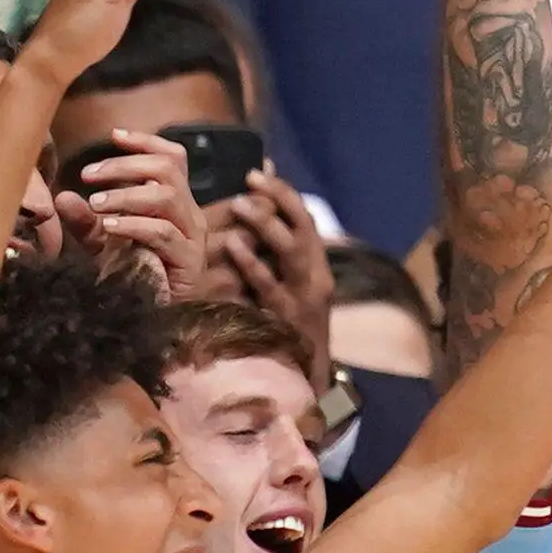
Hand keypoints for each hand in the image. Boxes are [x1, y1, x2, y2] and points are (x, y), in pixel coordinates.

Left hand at [55, 126, 208, 300]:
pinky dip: (132, 225)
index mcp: (174, 204)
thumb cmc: (132, 277)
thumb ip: (86, 221)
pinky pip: (162, 232)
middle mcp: (188, 215)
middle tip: (89, 175)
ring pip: (166, 196)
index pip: (173, 159)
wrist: (152, 320)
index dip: (146, 142)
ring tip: (96, 205)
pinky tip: (109, 227)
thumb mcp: (101, 243)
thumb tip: (62, 196)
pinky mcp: (190, 260)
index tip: (114, 135)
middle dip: (125, 165)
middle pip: (167, 169)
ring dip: (125, 195)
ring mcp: (193, 237)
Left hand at [215, 169, 336, 388]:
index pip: (307, 221)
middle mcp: (317, 279)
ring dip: (266, 226)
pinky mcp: (287, 318)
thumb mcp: (292, 292)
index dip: (284, 194)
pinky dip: (252, 263)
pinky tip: (233, 246)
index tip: (259, 173)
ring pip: (292, 253)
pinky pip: (269, 285)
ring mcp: (304, 299)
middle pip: (304, 230)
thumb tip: (251, 217)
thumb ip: (276, 260)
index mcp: (318, 268)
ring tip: (240, 204)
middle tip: (250, 180)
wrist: (306, 379)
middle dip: (279, 201)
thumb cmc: (290, 331)